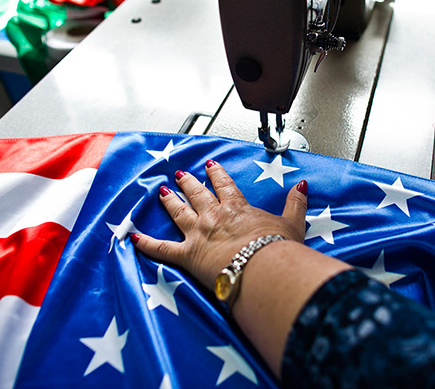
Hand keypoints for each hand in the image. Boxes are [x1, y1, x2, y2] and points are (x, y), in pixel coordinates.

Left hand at [131, 159, 308, 289]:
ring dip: (170, 201)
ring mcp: (197, 234)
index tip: (211, 166)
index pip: (224, 185)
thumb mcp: (293, 224)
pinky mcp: (186, 255)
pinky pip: (161, 248)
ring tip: (162, 192)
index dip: (216, 174)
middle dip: (189, 183)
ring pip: (178, 212)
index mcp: (237, 208)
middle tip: (180, 174)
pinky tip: (133, 236)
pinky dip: (146, 243)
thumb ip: (295, 203)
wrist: (262, 268)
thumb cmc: (276, 250)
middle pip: (197, 194)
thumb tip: (301, 185)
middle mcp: (213, 216)